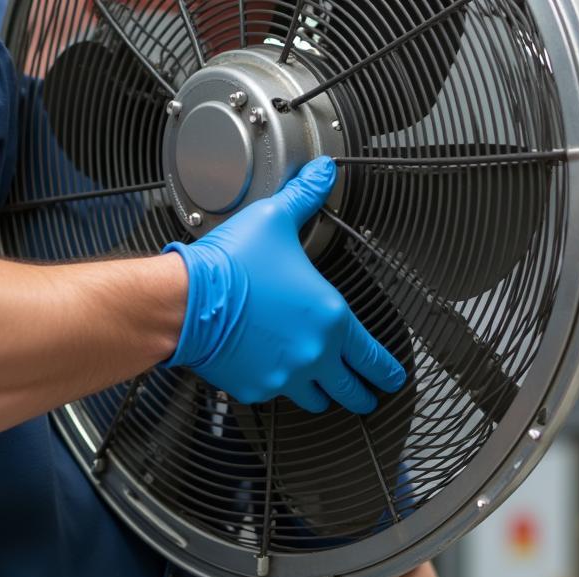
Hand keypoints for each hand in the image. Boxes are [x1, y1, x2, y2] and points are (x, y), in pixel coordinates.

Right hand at [163, 157, 405, 413]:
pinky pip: (276, 396)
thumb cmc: (229, 265)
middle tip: (366, 397)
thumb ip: (306, 197)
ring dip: (323, 395)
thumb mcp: (275, 220)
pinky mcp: (257, 389)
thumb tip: (323, 173)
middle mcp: (313, 354)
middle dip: (363, 395)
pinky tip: (273, 372)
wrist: (185, 300)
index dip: (388, 372)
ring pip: (317, 401)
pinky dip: (278, 387)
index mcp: (330, 319)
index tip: (392, 379)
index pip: (374, 359)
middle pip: (352, 391)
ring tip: (322, 389)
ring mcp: (285, 377)